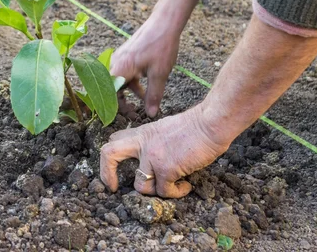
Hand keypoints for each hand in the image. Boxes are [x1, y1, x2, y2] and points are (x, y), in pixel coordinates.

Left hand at [99, 105, 229, 196]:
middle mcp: (142, 144)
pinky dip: (176, 193)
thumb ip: (153, 141)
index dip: (111, 157)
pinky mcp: (166, 169)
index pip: (115, 141)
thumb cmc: (195, 126)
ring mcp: (152, 156)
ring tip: (172, 186)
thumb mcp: (164, 128)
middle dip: (106, 174)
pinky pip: (164, 192)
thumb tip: (150, 159)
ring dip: (156, 191)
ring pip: (140, 186)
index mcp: (142, 133)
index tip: (115, 170)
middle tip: (112, 188)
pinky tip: (186, 186)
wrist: (210, 124)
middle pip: (109, 153)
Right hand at [111, 0, 212, 116]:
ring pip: (118, 81)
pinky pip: (123, 73)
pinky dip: (131, 83)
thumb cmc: (161, 45)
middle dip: (120, 103)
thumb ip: (154, 96)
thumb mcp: (159, 74)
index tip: (124, 118)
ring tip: (143, 103)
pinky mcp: (126, 55)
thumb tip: (151, 114)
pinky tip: (145, 88)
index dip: (114, 108)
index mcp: (119, 68)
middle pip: (111, 88)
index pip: (109, 94)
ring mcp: (119, 57)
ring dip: (127, 93)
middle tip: (133, 114)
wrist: (165, 21)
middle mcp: (115, 62)